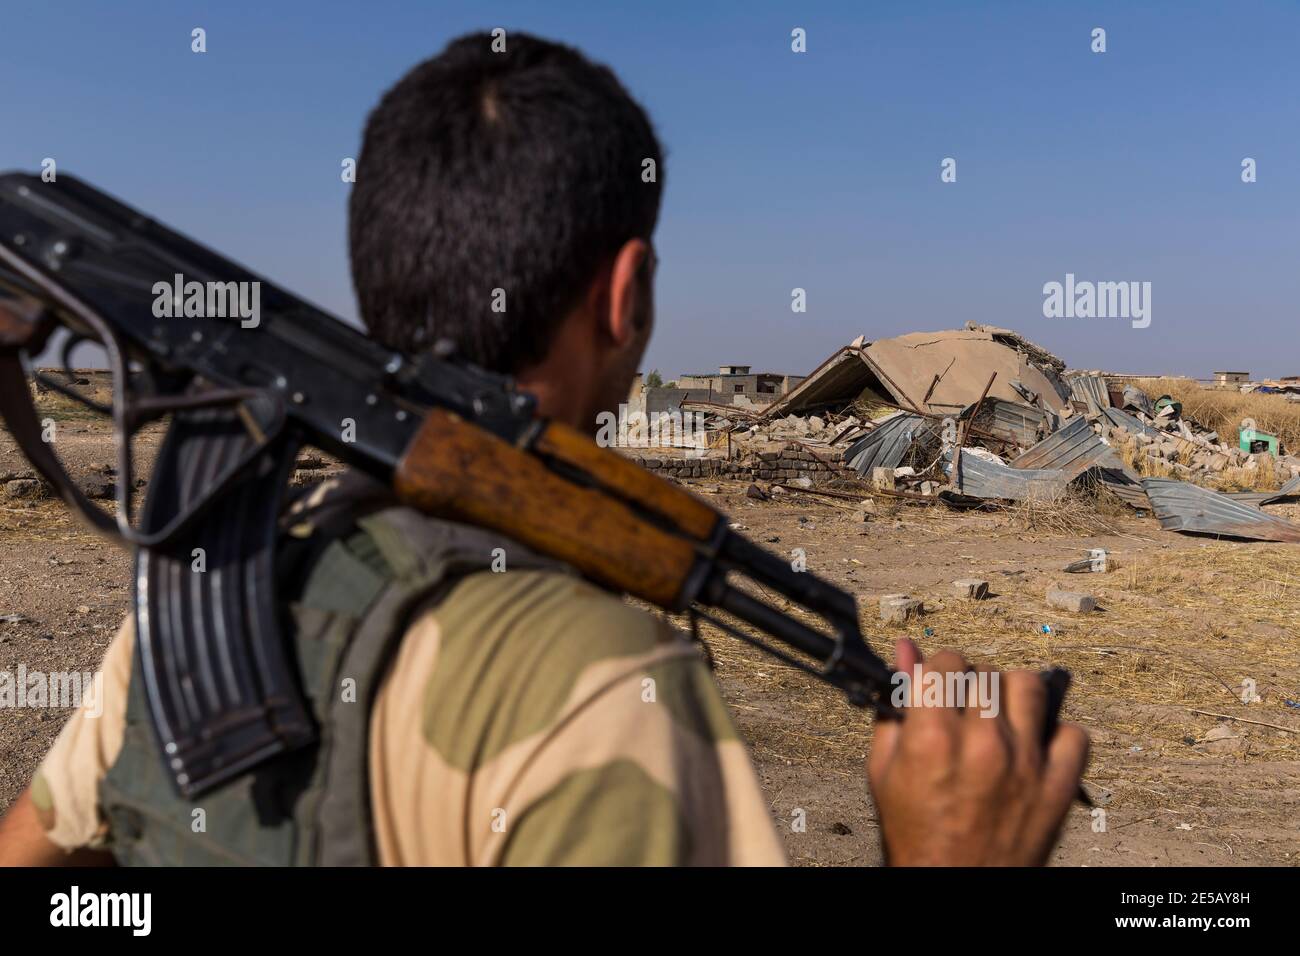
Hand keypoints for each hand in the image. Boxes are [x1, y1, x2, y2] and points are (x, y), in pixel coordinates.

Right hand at [867, 640, 1088, 865]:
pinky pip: (1073, 733)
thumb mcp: (883, 770)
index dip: (937, 669)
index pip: (945, 662)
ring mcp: (1025, 763)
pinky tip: (1032, 745)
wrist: (954, 887)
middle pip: (985, 671)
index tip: (936, 682)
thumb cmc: (915, 834)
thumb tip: (904, 654)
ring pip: (1029, 686)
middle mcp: (982, 744)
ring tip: (998, 714)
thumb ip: (893, 708)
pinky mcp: (1057, 786)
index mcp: (932, 737)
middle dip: (969, 681)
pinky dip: (1055, 734)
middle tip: (962, 706)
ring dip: (1010, 693)